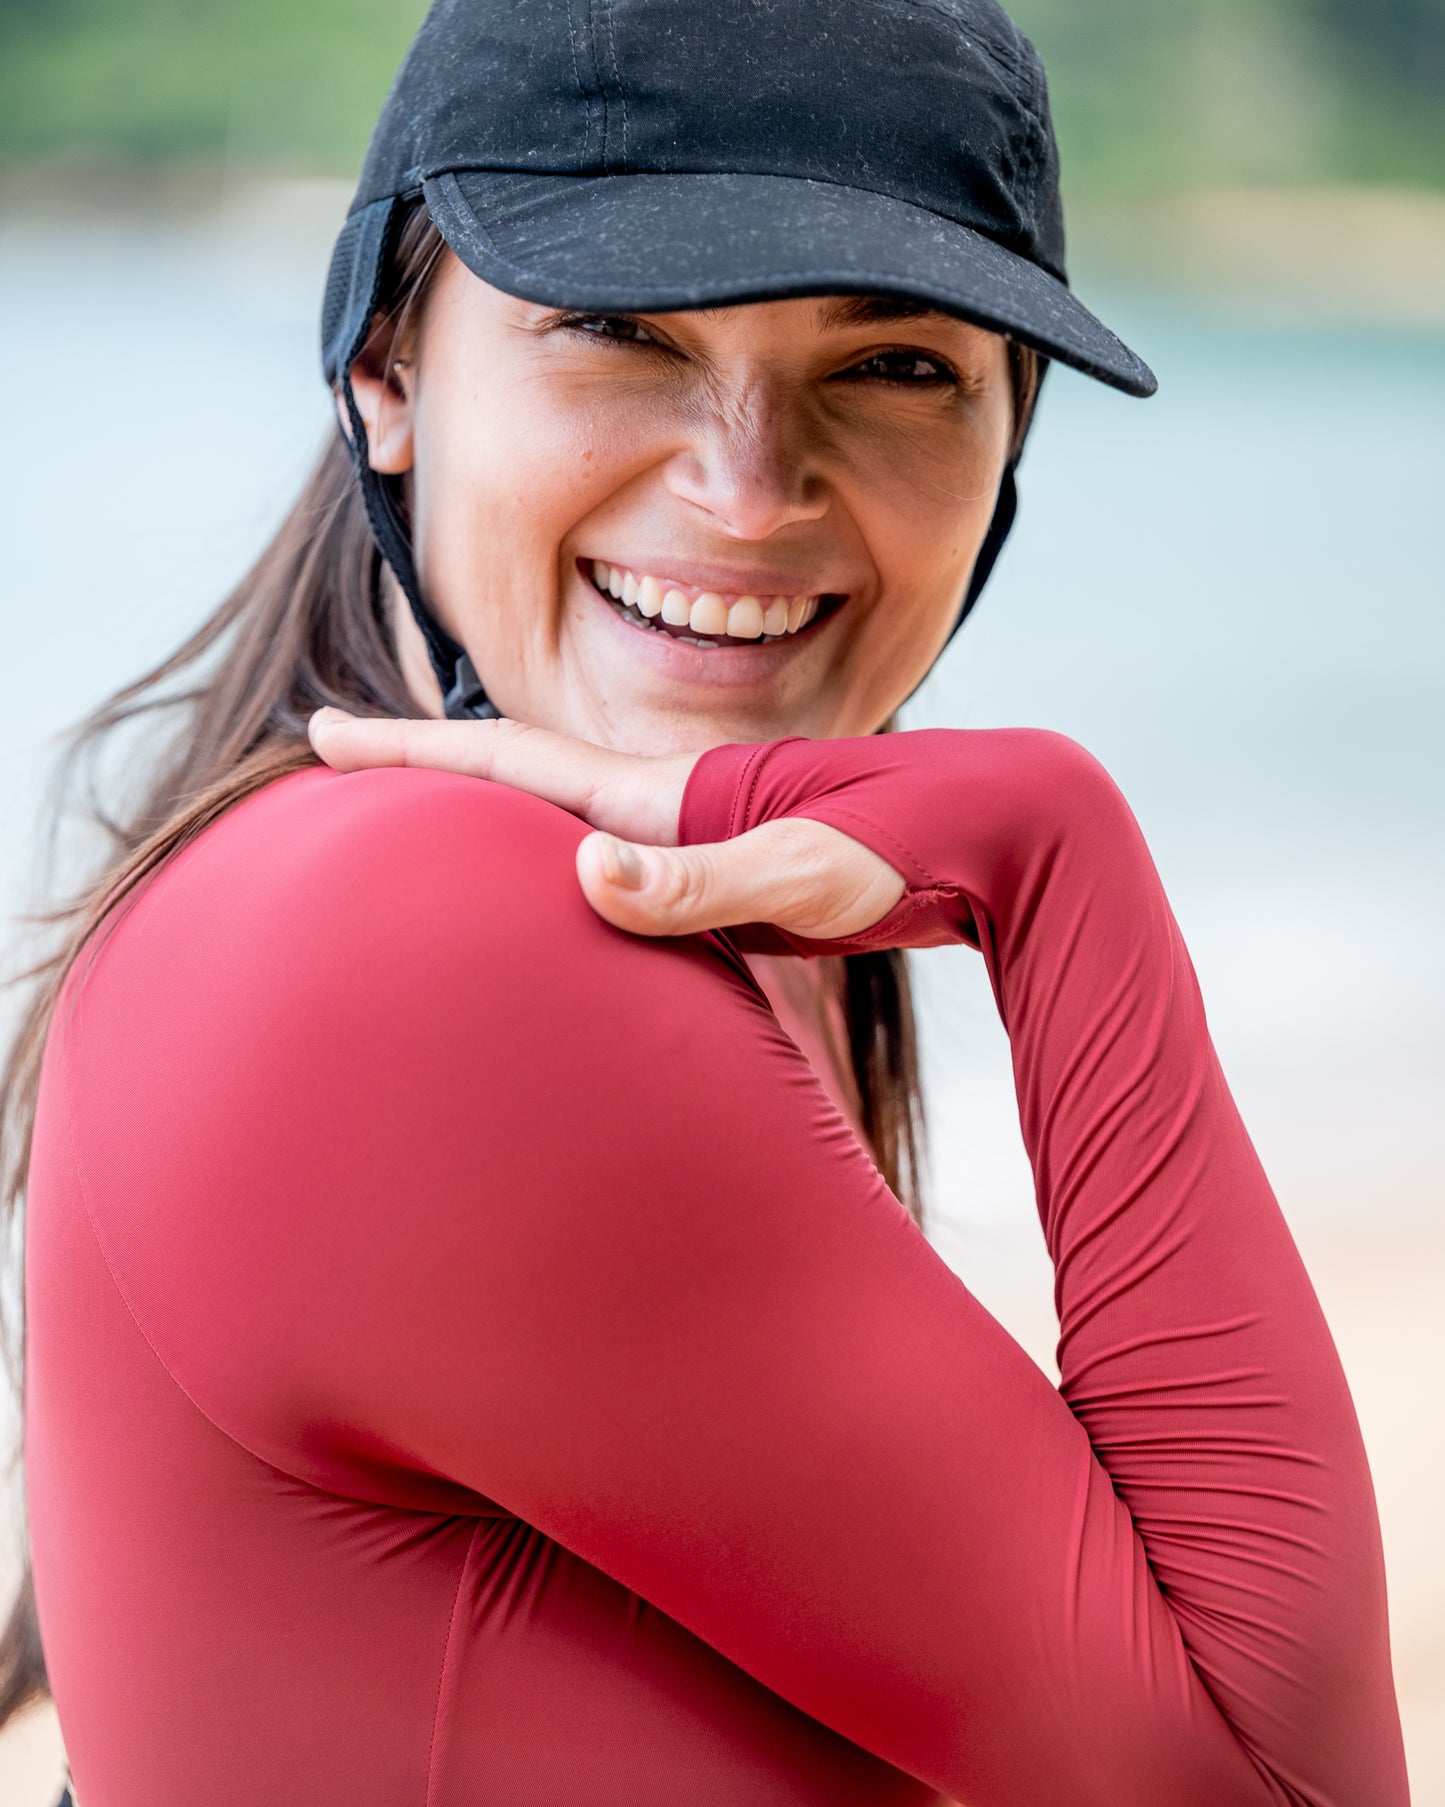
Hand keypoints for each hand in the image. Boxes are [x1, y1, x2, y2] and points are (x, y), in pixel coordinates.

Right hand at [308, 709, 905, 940]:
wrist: (1005, 830)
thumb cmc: (917, 843)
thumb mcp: (806, 871)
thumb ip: (699, 882)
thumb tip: (582, 873)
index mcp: (671, 796)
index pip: (517, 761)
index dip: (415, 749)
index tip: (325, 734)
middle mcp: (673, 809)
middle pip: (525, 785)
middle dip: (430, 775)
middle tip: (340, 769)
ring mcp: (703, 842)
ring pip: (569, 828)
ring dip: (492, 822)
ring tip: (422, 834)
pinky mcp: (736, 882)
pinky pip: (625, 876)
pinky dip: (566, 876)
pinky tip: (557, 903)